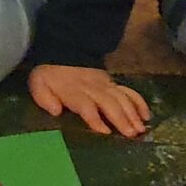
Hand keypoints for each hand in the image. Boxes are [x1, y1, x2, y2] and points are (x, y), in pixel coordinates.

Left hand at [29, 64, 151, 137]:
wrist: (63, 51)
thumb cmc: (50, 75)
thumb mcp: (38, 84)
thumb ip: (44, 97)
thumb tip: (55, 111)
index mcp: (72, 90)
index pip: (85, 104)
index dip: (95, 118)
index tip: (105, 132)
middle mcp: (91, 87)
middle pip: (108, 103)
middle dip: (120, 118)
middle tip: (131, 134)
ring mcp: (104, 84)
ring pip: (121, 98)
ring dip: (132, 113)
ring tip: (140, 129)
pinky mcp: (113, 83)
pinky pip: (129, 91)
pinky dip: (139, 102)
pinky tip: (147, 115)